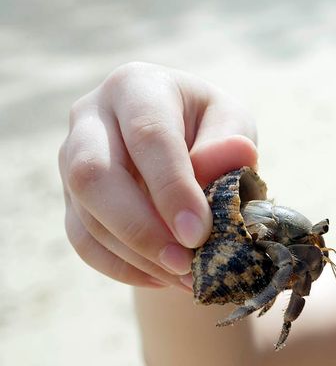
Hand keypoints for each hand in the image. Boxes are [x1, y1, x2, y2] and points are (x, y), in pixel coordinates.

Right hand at [59, 62, 258, 289]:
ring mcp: (72, 158)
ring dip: (137, 255)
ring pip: (86, 214)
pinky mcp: (71, 198)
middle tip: (186, 262)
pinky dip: (124, 267)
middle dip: (141, 227)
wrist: (187, 147)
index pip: (149, 136)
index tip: (198, 233)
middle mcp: (92, 117)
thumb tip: (226, 158)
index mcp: (138, 87)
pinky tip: (164, 278)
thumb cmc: (213, 131)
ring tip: (186, 276)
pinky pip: (84, 241)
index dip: (172, 188)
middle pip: (94, 175)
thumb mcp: (232, 123)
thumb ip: (230, 141)